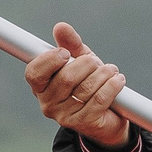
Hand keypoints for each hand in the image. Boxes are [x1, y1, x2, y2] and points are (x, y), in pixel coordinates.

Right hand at [23, 22, 130, 148]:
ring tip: (111, 70)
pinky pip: (100, 99)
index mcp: (40, 87)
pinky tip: (118, 80)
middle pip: (66, 77)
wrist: (107, 116)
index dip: (50, 60)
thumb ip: (70, 44)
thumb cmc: (88, 83)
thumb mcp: (79, 61)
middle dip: (86, 64)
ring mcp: (65, 117)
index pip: (34, 73)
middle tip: (96, 63)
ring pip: (86, 88)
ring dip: (103, 73)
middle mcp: (48, 104)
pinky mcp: (84, 124)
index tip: (66, 53)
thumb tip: (61, 27)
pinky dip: (112, 85)